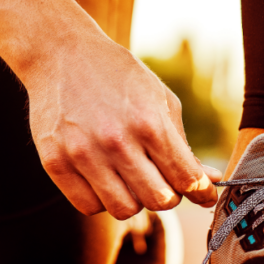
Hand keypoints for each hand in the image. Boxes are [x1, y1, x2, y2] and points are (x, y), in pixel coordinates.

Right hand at [25, 34, 220, 219]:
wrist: (60, 53)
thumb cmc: (116, 75)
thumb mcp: (158, 99)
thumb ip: (182, 144)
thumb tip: (208, 180)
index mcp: (149, 122)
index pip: (186, 179)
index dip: (201, 192)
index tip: (203, 194)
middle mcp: (116, 142)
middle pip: (159, 202)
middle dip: (168, 195)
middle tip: (161, 180)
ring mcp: (83, 154)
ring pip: (124, 210)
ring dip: (133, 199)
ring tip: (128, 177)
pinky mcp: (55, 163)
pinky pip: (88, 207)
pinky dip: (101, 199)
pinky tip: (102, 177)